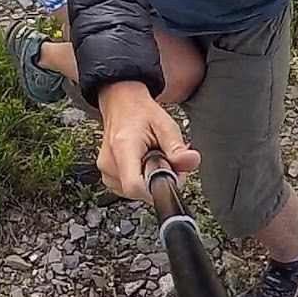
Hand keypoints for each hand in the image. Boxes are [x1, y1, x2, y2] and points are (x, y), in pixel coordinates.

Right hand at [95, 81, 199, 199]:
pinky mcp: (107, 176)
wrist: (121, 103)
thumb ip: (177, 147)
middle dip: (158, 182)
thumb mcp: (165, 124)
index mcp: (124, 148)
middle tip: (164, 160)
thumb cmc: (140, 112)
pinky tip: (142, 164)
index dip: (157, 188)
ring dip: (149, 181)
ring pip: (135, 192)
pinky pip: (128, 188)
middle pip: (138, 191)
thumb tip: (192, 161)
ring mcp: (106, 171)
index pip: (135, 187)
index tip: (170, 175)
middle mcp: (110, 163)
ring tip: (152, 158)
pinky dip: (140, 179)